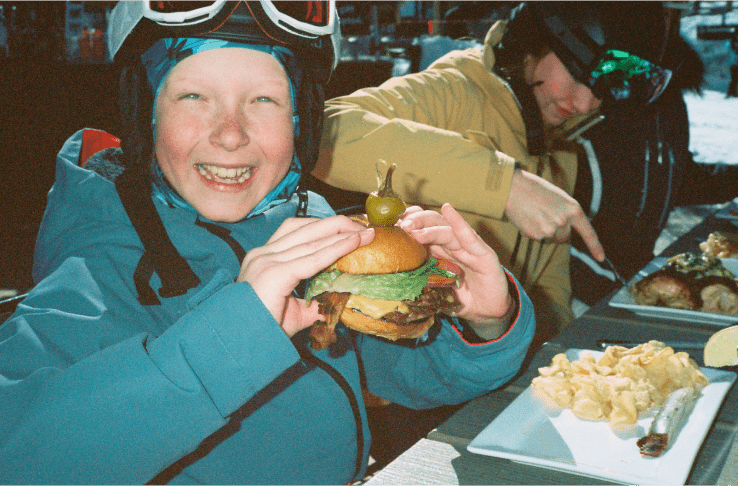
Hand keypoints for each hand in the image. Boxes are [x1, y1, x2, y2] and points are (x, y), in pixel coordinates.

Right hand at [237, 216, 374, 336]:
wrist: (238, 344)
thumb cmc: (262, 330)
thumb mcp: (292, 312)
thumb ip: (312, 303)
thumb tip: (334, 301)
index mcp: (265, 258)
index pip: (297, 232)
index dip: (324, 227)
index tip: (349, 228)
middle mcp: (263, 254)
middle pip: (305, 228)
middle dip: (336, 224)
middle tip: (363, 227)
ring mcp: (267, 260)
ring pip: (311, 240)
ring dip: (341, 234)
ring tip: (364, 233)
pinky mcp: (274, 273)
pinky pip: (312, 258)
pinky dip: (335, 248)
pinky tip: (353, 244)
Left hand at [399, 204, 513, 336]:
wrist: (490, 313)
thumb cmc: (462, 300)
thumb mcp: (436, 292)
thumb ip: (421, 286)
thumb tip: (395, 290)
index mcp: (440, 251)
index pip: (422, 229)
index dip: (408, 223)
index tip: (392, 225)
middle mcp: (453, 245)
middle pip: (432, 224)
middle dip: (415, 222)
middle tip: (400, 226)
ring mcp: (469, 248)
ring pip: (446, 230)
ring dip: (428, 227)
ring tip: (412, 227)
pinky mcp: (484, 255)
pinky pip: (469, 238)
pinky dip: (459, 223)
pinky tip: (448, 211)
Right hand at [505, 169, 604, 261]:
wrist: (513, 188)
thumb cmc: (535, 189)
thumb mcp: (558, 198)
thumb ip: (565, 213)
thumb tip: (563, 230)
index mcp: (573, 209)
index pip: (588, 232)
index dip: (595, 246)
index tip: (601, 258)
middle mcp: (564, 222)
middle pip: (564, 237)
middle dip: (557, 230)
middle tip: (545, 215)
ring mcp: (550, 230)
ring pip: (549, 237)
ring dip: (543, 229)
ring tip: (533, 213)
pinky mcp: (535, 235)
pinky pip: (536, 237)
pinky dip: (531, 230)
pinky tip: (526, 217)